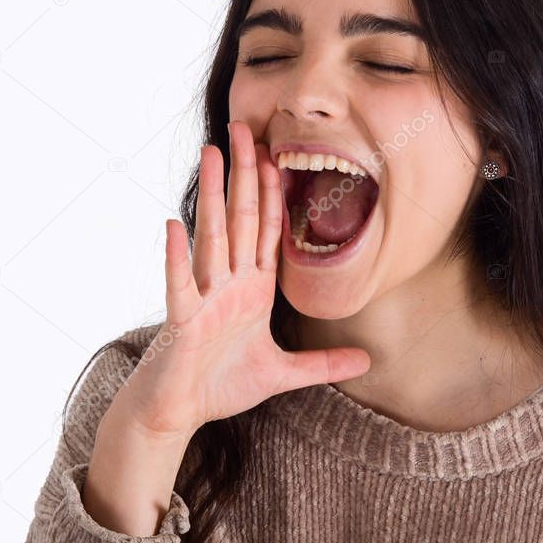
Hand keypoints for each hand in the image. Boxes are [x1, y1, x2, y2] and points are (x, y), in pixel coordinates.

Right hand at [109, 121, 370, 438]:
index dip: (274, 194)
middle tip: (243, 129)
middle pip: (241, 220)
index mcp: (253, 290)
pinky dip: (177, 257)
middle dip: (244, 175)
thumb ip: (322, 364)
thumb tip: (367, 361)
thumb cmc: (221, 386)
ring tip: (212, 155)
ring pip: (212, 237)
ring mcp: (204, 298)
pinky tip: (175, 226)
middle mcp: (229, 284)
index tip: (278, 153)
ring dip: (213, 196)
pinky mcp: (182, 320)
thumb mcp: (283, 373)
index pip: (267, 232)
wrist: (178, 413)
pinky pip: (179, 284)